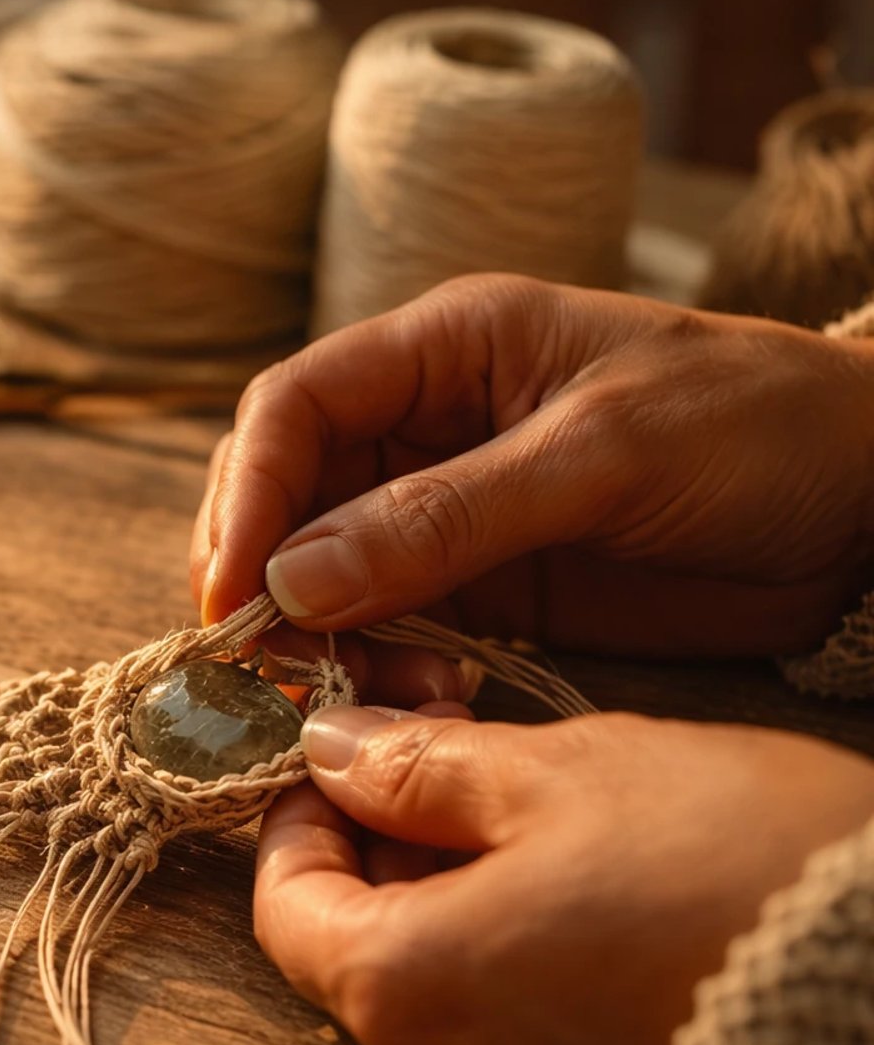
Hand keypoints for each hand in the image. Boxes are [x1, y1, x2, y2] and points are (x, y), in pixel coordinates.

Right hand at [193, 276, 873, 656]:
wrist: (869, 506)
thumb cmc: (753, 429)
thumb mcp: (599, 456)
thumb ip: (446, 517)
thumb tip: (292, 579)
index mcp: (446, 347)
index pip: (296, 403)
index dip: (249, 492)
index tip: (234, 590)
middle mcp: (426, 425)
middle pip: (287, 490)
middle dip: (263, 571)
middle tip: (264, 659)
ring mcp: (448, 511)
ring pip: (324, 570)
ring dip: (318, 634)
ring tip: (349, 690)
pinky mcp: (483, 588)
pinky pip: (389, 627)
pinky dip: (377, 668)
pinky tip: (414, 697)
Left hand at [254, 705, 873, 1044]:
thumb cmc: (725, 864)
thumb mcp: (556, 776)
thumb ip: (418, 768)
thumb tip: (331, 750)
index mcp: (402, 991)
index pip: (285, 902)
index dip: (299, 809)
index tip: (340, 739)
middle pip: (357, 938)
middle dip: (382, 827)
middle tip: (439, 727)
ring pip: (435, 971)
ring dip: (448, 871)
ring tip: (516, 776)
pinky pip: (508, 1010)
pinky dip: (509, 931)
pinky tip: (569, 856)